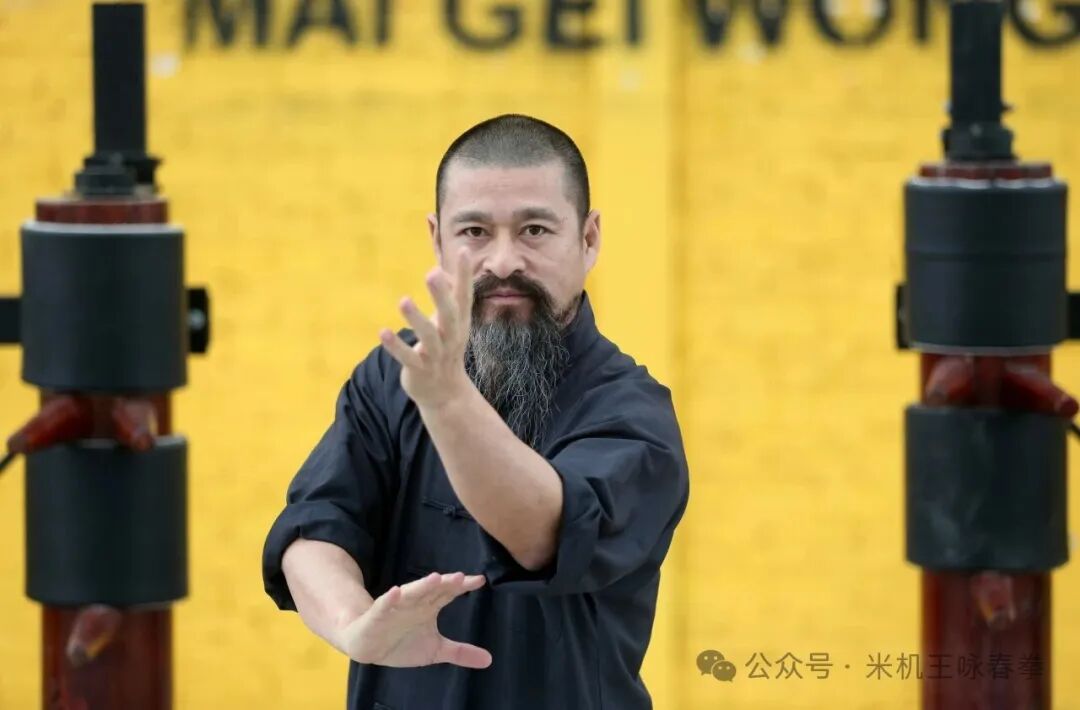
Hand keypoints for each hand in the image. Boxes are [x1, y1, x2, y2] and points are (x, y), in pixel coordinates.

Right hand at [334, 571, 490, 668]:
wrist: (368, 647)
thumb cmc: (402, 643)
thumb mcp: (435, 650)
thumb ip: (460, 652)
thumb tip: (489, 659)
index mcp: (429, 607)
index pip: (448, 593)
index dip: (463, 586)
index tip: (480, 580)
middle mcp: (415, 603)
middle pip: (433, 590)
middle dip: (446, 583)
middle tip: (460, 577)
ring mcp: (396, 607)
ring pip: (411, 594)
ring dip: (422, 586)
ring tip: (435, 578)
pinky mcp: (377, 616)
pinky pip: (383, 606)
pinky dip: (389, 599)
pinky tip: (395, 592)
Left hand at [380, 249, 473, 408]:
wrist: (446, 394)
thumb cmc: (446, 348)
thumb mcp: (451, 322)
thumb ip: (448, 296)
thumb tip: (441, 268)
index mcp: (459, 323)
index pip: (464, 295)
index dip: (465, 275)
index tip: (464, 251)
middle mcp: (451, 337)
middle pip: (449, 314)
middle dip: (441, 295)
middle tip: (432, 273)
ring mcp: (436, 355)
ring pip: (428, 336)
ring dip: (416, 319)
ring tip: (404, 300)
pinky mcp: (419, 369)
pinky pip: (408, 358)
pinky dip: (396, 346)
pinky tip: (383, 332)